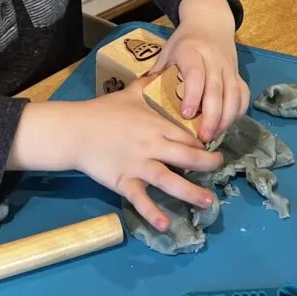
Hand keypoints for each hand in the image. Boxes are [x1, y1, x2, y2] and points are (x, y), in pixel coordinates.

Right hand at [72, 78, 223, 230]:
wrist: (75, 129)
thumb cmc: (103, 110)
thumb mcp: (131, 92)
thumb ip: (150, 84)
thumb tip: (164, 69)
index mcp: (157, 125)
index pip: (189, 135)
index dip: (205, 142)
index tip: (215, 147)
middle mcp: (153, 146)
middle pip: (188, 157)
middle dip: (208, 164)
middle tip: (221, 168)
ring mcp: (139, 166)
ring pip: (171, 181)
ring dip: (192, 193)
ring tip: (209, 202)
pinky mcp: (124, 181)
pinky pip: (141, 200)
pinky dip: (153, 213)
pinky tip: (166, 226)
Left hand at [152, 0, 249, 142]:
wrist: (209, 22)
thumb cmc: (184, 42)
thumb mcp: (167, 52)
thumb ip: (158, 73)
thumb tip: (141, 98)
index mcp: (191, 52)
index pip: (195, 75)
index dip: (192, 95)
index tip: (186, 115)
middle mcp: (213, 59)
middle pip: (216, 90)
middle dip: (211, 116)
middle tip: (203, 138)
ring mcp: (228, 67)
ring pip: (233, 94)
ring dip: (226, 118)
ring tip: (214, 136)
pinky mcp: (238, 73)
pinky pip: (243, 94)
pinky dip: (239, 111)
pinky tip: (227, 124)